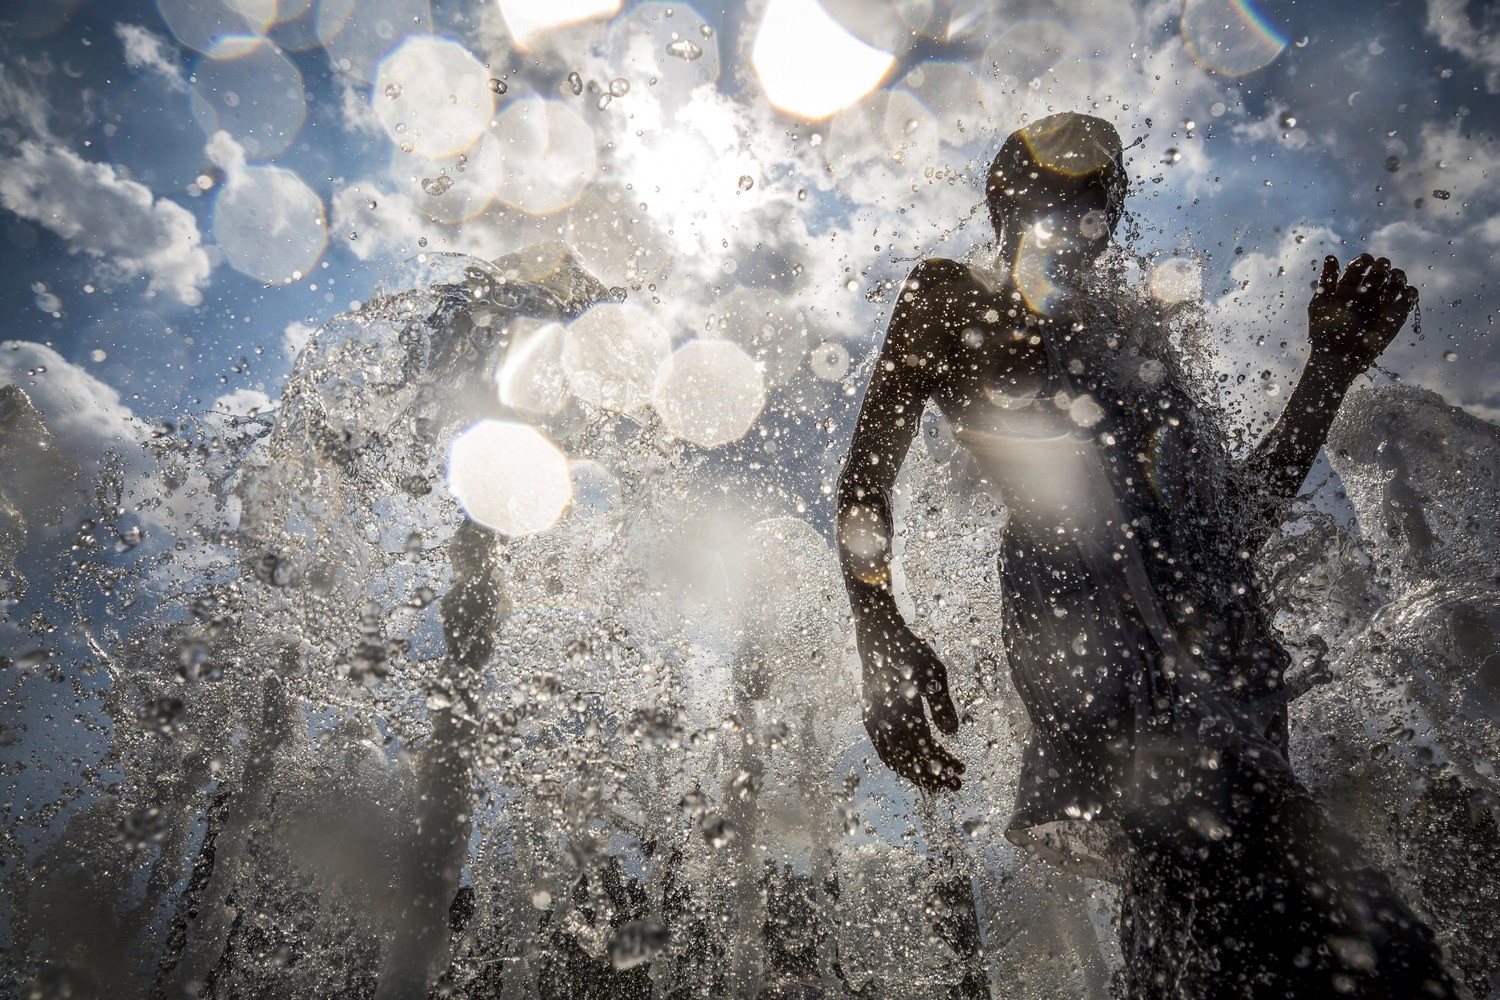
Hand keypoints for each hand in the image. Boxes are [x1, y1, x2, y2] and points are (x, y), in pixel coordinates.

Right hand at [856, 611, 964, 790]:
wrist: (877, 639)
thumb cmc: (910, 652)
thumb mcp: (933, 672)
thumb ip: (942, 703)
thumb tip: (952, 732)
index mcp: (900, 708)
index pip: (923, 746)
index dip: (942, 763)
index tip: (960, 773)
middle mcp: (883, 720)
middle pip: (909, 759)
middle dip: (934, 775)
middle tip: (957, 784)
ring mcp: (873, 722)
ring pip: (895, 759)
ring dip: (919, 772)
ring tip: (941, 779)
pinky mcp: (870, 721)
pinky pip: (885, 751)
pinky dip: (902, 763)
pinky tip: (918, 765)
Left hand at [1308, 254, 1415, 375]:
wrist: (1338, 359)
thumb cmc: (1324, 333)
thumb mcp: (1321, 304)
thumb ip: (1326, 280)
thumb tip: (1331, 256)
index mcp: (1347, 288)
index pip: (1359, 267)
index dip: (1364, 261)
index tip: (1367, 261)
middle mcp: (1365, 293)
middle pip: (1379, 272)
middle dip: (1382, 266)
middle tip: (1382, 266)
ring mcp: (1381, 304)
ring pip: (1395, 283)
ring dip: (1398, 276)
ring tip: (1395, 277)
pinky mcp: (1395, 317)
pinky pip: (1407, 300)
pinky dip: (1410, 293)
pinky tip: (1405, 291)